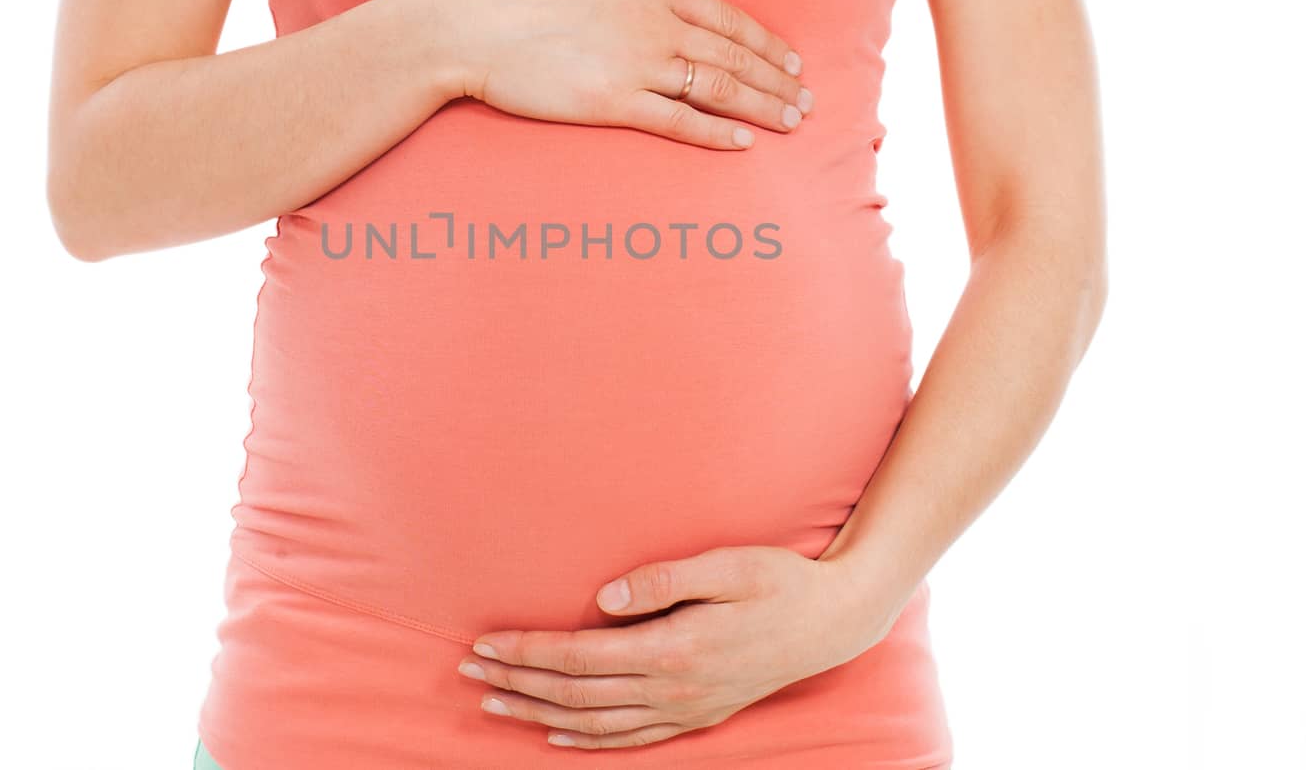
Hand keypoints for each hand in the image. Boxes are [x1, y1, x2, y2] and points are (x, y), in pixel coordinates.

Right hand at [426, 0, 812, 148]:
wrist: (470, 22)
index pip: (727, 17)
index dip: (766, 42)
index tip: (792, 61)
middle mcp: (655, 22)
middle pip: (734, 55)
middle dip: (778, 80)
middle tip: (808, 101)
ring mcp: (636, 64)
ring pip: (717, 88)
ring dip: (761, 108)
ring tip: (789, 124)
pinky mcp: (612, 102)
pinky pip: (677, 120)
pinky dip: (715, 132)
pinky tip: (742, 142)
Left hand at [457, 545, 895, 749]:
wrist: (836, 621)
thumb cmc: (781, 581)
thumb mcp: (729, 565)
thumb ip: (665, 579)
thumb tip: (605, 598)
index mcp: (675, 649)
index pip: (580, 656)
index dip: (527, 650)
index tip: (486, 642)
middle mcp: (674, 689)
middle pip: (576, 693)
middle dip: (518, 681)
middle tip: (469, 670)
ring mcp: (686, 709)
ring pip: (594, 722)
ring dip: (539, 713)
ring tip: (495, 702)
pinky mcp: (697, 715)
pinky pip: (630, 739)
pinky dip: (588, 740)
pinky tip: (558, 735)